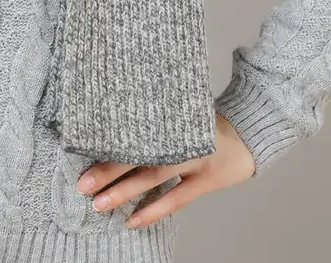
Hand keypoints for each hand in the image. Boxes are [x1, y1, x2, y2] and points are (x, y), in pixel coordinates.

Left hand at [75, 112, 255, 228]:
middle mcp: (182, 135)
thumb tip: (108, 122)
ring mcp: (196, 158)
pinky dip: (154, 210)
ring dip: (125, 191)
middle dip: (109, 168)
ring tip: (100, 204)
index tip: (81, 142)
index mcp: (171, 115)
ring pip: (155, 176)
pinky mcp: (206, 179)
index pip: (135, 124)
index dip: (108, 135)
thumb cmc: (203, 121)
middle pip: (140, 151)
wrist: (249, 132)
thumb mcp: (179, 111)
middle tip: (83, 182)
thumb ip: (152, 116)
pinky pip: (176, 198)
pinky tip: (133, 220)